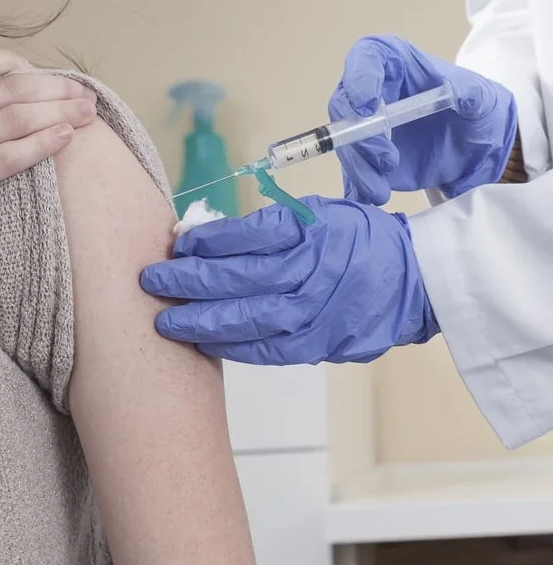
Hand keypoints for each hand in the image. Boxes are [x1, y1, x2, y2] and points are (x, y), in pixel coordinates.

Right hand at [0, 48, 96, 273]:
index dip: (14, 66)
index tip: (38, 74)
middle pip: (6, 89)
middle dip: (52, 87)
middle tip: (83, 92)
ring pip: (13, 119)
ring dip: (59, 112)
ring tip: (90, 113)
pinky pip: (6, 159)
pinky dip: (41, 145)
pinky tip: (67, 138)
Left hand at [140, 198, 438, 364]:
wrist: (411, 280)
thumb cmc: (355, 240)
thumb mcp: (315, 215)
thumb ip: (266, 228)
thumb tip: (205, 241)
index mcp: (309, 231)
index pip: (245, 236)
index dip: (205, 242)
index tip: (177, 244)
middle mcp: (311, 272)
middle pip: (238, 278)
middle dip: (189, 282)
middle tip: (152, 281)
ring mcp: (315, 313)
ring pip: (247, 319)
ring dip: (201, 321)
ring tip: (167, 320)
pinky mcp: (318, 344)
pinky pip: (267, 349)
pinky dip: (233, 347)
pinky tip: (205, 343)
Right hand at [330, 35, 517, 204]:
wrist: (473, 146)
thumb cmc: (474, 109)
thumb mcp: (483, 98)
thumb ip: (473, 94)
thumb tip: (462, 96)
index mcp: (395, 63)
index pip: (367, 57)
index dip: (360, 79)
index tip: (369, 107)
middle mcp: (372, 91)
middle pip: (345, 106)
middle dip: (359, 136)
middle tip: (387, 160)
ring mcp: (364, 125)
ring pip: (344, 144)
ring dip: (358, 168)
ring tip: (381, 191)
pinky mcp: (365, 156)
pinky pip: (352, 171)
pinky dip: (358, 187)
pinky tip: (373, 198)